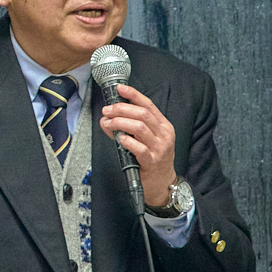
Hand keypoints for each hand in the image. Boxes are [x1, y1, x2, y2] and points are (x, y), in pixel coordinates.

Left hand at [98, 85, 176, 207]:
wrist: (162, 183)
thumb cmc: (153, 159)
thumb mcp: (147, 139)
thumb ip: (130, 127)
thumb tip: (108, 117)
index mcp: (163, 125)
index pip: (148, 105)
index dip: (133, 94)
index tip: (119, 88)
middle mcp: (164, 134)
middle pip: (142, 114)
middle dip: (121, 109)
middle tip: (107, 110)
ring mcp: (159, 148)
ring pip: (139, 127)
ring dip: (120, 122)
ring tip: (108, 123)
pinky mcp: (152, 161)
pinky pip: (139, 147)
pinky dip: (126, 140)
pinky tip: (119, 139)